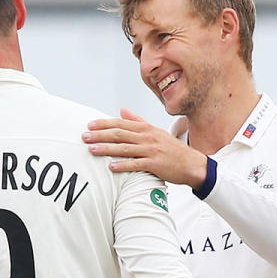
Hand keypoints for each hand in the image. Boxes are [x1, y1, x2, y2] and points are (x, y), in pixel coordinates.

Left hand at [83, 108, 207, 188]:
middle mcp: (147, 137)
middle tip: (84, 136)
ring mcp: (151, 151)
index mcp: (146, 129)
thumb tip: (122, 110)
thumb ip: (138, 121)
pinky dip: (123, 165)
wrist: (192, 164)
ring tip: (91, 150)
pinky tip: (111, 166)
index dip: (104, 123)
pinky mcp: (155, 164)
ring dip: (106, 149)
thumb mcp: (155, 131)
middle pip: (119, 134)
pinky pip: (136, 164)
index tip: (90, 124)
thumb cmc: (171, 148)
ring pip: (124, 148)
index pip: (121, 123)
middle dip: (100, 135)